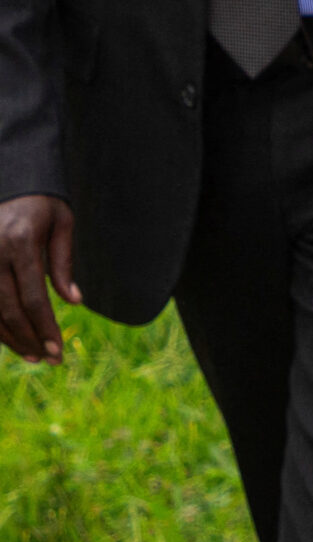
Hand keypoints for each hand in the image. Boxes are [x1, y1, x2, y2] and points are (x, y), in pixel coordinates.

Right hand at [0, 194, 78, 365]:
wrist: (11, 182)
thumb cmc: (42, 204)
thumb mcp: (62, 224)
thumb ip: (64, 263)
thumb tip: (74, 302)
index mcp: (20, 243)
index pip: (33, 297)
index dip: (45, 327)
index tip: (58, 350)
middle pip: (8, 310)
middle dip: (29, 338)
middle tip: (49, 360)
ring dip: (9, 338)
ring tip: (33, 355)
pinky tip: (10, 338)